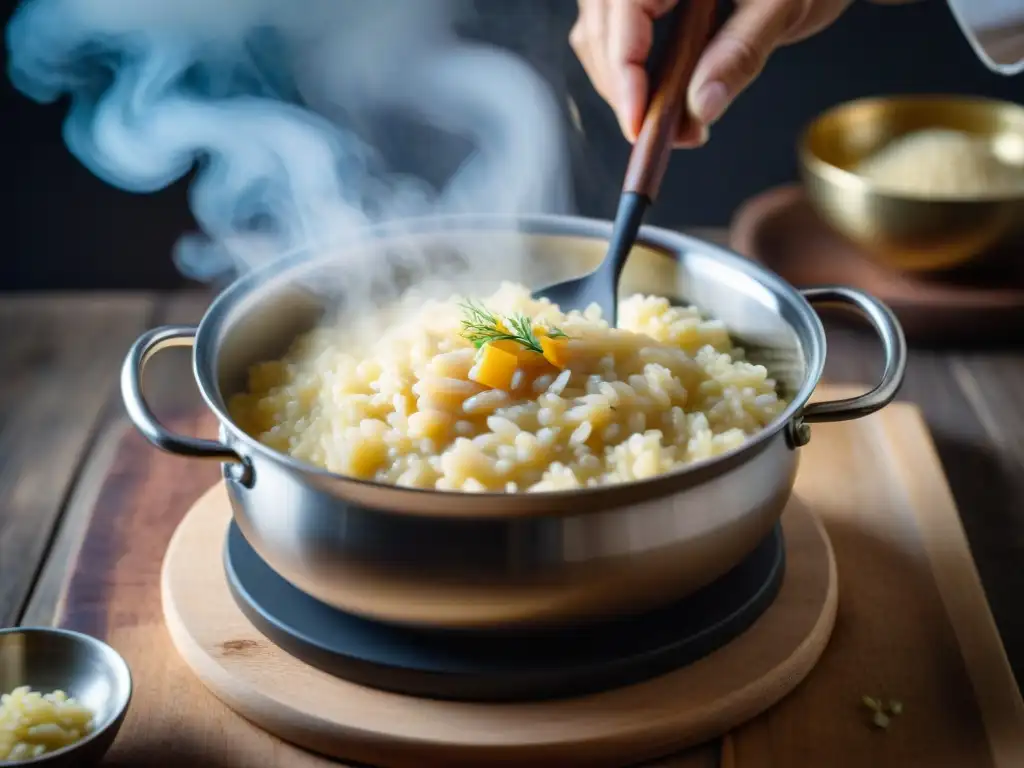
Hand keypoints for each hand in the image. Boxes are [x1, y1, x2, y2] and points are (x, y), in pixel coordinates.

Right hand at [569, 0, 855, 145]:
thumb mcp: (781, 8)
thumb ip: (740, 53)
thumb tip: (701, 108)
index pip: (626, 10)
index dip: (623, 70)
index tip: (637, 122)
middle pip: (601, 28)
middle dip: (622, 88)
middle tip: (659, 135)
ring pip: (599, 35)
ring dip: (623, 85)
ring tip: (672, 122)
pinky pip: (614, 34)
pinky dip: (632, 72)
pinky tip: (664, 98)